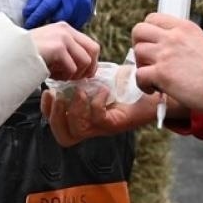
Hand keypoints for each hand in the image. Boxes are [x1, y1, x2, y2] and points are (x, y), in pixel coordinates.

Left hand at [22, 0, 93, 28]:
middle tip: (38, 26)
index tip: (28, 25)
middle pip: (59, 17)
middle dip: (47, 23)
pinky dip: (68, 24)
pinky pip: (78, 23)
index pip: (47, 7)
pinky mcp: (88, 9)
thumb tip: (28, 15)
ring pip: (69, 22)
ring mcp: (83, 3)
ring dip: (57, 25)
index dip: (36, 17)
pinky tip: (60, 23)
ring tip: (48, 26)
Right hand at [27, 22, 99, 79]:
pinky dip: (63, 76)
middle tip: (76, 78)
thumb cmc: (27, 54)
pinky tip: (51, 75)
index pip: (91, 45)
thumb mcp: (50, 47)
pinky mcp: (58, 48)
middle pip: (93, 51)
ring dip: (74, 74)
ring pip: (85, 62)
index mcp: (65, 29)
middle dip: (88, 69)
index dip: (91, 63)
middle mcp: (66, 30)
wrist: (9, 53)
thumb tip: (85, 66)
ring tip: (59, 75)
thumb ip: (67, 51)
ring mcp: (62, 37)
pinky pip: (72, 68)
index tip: (82, 74)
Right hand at [41, 84, 157, 146]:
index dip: (47, 112)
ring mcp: (104, 128)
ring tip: (80, 91)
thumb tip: (65, 66)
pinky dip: (96, 104)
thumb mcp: (100, 79)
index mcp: (84, 118)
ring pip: (77, 131)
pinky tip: (102, 90)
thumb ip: (83, 78)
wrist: (156, 92)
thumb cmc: (129, 86)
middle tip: (58, 96)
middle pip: (64, 136)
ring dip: (73, 110)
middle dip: (55, 116)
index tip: (47, 92)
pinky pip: (99, 120)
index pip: (57, 125)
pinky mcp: (117, 124)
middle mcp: (92, 127)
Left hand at [131, 14, 202, 111]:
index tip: (152, 44)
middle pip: (139, 30)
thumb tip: (167, 48)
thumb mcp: (202, 44)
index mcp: (184, 27)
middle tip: (147, 59)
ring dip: (141, 66)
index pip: (153, 18)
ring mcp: (165, 54)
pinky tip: (154, 89)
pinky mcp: (161, 73)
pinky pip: (139, 75)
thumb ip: (183, 42)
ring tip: (153, 78)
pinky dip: (143, 84)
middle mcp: (173, 36)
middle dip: (138, 45)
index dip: (148, 32)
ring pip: (137, 52)